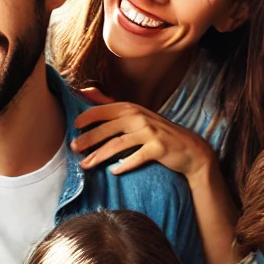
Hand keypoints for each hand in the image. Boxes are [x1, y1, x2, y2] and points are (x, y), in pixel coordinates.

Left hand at [72, 92, 212, 182]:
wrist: (189, 149)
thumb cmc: (158, 134)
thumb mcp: (136, 117)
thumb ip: (113, 108)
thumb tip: (87, 92)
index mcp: (132, 108)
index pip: (104, 110)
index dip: (87, 118)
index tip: (74, 127)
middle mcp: (139, 117)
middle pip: (107, 129)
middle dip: (88, 139)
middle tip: (74, 149)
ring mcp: (150, 132)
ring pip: (118, 144)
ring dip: (99, 155)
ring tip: (86, 165)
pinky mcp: (158, 148)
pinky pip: (136, 157)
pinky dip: (124, 165)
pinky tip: (114, 171)